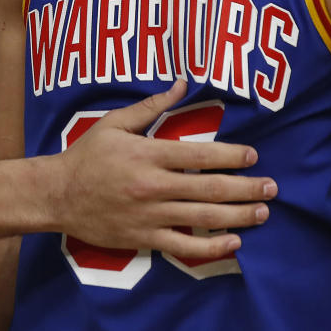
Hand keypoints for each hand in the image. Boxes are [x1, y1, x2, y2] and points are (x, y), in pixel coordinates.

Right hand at [50, 79, 273, 259]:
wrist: (58, 195)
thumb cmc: (87, 155)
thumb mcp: (115, 123)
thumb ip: (151, 105)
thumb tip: (182, 83)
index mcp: (147, 154)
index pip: (199, 155)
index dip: (231, 156)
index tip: (254, 156)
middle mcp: (152, 186)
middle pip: (209, 189)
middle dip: (246, 188)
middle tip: (272, 187)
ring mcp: (149, 215)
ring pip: (203, 219)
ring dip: (238, 216)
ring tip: (262, 213)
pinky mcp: (144, 239)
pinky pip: (184, 247)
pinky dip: (212, 248)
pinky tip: (233, 243)